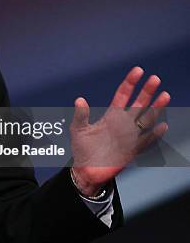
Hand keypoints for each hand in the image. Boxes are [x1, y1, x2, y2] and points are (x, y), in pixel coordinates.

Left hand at [70, 66, 169, 195]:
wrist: (87, 171)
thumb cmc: (81, 149)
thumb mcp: (78, 130)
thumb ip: (81, 115)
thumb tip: (79, 100)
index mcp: (110, 116)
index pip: (123, 95)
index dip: (130, 83)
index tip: (138, 71)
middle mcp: (123, 123)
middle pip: (138, 103)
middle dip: (146, 91)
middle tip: (155, 78)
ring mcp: (129, 136)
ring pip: (146, 118)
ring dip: (155, 108)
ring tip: (164, 95)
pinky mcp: (133, 150)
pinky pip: (147, 141)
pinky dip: (155, 134)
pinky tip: (162, 126)